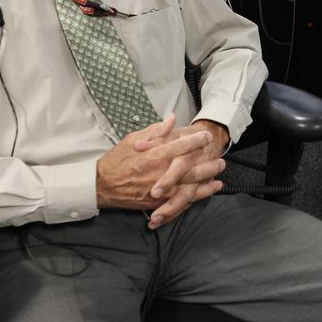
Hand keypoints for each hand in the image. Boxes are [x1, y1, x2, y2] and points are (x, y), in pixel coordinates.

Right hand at [95, 115, 222, 223]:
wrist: (100, 186)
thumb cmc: (116, 160)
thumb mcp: (133, 139)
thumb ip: (156, 131)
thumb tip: (172, 119)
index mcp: (154, 156)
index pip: (181, 146)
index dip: (196, 140)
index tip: (207, 136)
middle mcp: (159, 174)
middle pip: (191, 169)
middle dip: (208, 164)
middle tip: (221, 159)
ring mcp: (159, 190)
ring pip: (189, 187)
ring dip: (206, 183)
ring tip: (219, 178)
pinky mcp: (156, 203)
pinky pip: (180, 201)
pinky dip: (194, 197)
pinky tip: (204, 193)